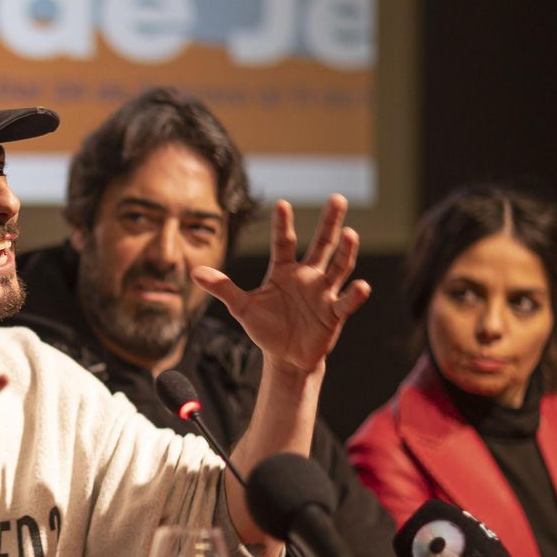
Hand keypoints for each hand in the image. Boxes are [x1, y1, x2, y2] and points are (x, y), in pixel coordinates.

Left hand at [192, 194, 370, 374]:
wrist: (286, 358)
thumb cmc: (266, 328)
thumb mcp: (242, 307)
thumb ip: (223, 288)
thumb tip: (195, 272)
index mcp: (283, 270)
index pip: (283, 242)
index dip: (282, 224)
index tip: (281, 203)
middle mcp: (307, 276)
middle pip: (321, 244)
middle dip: (330, 223)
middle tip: (337, 198)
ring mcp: (323, 293)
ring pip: (338, 267)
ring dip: (345, 252)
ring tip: (350, 234)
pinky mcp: (334, 313)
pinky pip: (346, 301)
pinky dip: (354, 295)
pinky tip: (361, 286)